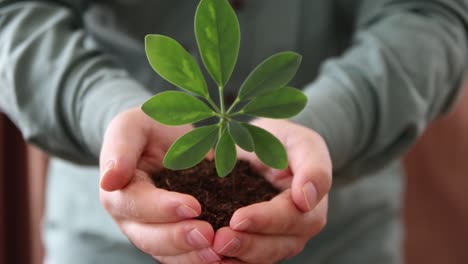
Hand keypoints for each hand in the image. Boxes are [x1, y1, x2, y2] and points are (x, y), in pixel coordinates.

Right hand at [99, 107, 220, 262]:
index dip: (162, 208)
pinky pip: (182, 256)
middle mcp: (131, 218)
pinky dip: (199, 258)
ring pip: (166, 254)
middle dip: (179, 239)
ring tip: (218, 253)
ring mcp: (151, 231)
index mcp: (118, 191)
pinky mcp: (172, 237)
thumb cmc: (146, 129)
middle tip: (209, 235)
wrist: (162, 139)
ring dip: (191, 256)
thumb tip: (109, 180)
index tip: (193, 206)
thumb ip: (119, 148)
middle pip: (149, 238)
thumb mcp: (131, 126)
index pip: (136, 205)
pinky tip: (223, 257)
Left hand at [212, 119, 331, 262]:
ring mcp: (276, 239)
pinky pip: (244, 258)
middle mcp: (296, 229)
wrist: (262, 147)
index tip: (238, 219)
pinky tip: (207, 256)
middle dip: (247, 245)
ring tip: (211, 250)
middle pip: (276, 246)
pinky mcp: (255, 242)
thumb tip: (307, 198)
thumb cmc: (284, 141)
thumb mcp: (302, 142)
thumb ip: (313, 166)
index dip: (265, 220)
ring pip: (260, 257)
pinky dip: (228, 259)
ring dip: (236, 257)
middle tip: (219, 241)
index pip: (291, 218)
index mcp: (310, 205)